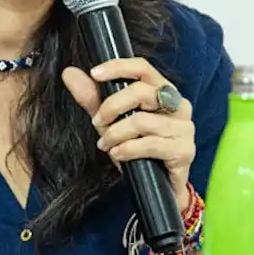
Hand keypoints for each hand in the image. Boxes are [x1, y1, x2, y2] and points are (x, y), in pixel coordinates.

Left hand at [62, 58, 195, 212]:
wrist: (158, 187)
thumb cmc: (138, 148)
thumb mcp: (111, 122)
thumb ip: (93, 98)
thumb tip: (69, 73)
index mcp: (163, 91)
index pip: (143, 68)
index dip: (118, 67)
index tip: (94, 74)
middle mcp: (178, 105)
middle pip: (142, 91)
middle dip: (112, 106)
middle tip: (96, 122)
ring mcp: (184, 128)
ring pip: (142, 121)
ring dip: (115, 134)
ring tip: (105, 144)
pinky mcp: (184, 150)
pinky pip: (150, 144)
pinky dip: (127, 149)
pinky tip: (117, 154)